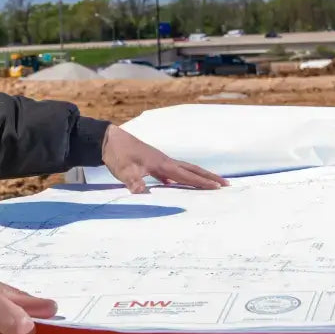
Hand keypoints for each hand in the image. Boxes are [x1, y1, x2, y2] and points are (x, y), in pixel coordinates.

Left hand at [101, 125, 228, 193]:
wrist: (108, 140)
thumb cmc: (117, 155)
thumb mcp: (125, 171)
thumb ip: (134, 182)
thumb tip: (143, 193)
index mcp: (162, 164)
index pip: (187, 175)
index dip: (203, 182)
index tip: (218, 187)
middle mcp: (164, 161)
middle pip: (192, 169)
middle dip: (208, 177)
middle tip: (225, 183)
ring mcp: (159, 160)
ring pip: (183, 169)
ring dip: (197, 176)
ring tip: (209, 183)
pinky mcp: (152, 162)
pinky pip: (171, 171)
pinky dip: (179, 177)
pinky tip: (175, 184)